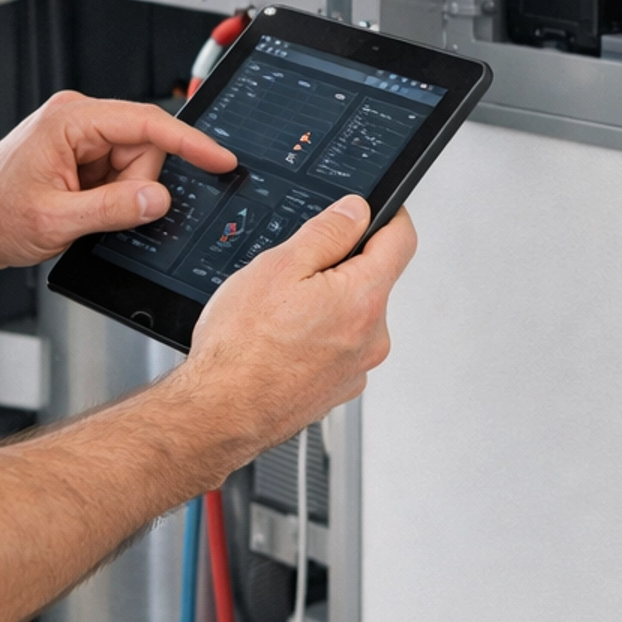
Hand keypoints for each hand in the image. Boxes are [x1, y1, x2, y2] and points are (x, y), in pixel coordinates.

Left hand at [0, 90, 236, 270]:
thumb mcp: (55, 221)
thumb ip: (112, 209)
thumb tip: (158, 198)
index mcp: (70, 120)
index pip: (147, 124)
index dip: (190, 142)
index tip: (220, 159)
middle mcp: (76, 118)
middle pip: (144, 149)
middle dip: (133, 187)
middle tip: (93, 213)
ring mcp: (78, 136)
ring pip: (134, 166)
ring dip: (117, 196)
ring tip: (77, 212)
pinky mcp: (78, 154)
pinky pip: (118, 175)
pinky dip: (108, 197)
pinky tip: (79, 209)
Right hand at [177, 196, 417, 466]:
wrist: (221, 412)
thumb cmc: (242, 347)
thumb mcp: (278, 266)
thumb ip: (327, 232)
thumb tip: (356, 210)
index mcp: (363, 298)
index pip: (401, 240)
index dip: (388, 215)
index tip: (373, 209)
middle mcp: (372, 336)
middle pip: (372, 280)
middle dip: (339, 268)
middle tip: (292, 274)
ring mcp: (357, 367)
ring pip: (351, 316)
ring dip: (325, 306)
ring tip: (276, 317)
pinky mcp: (339, 388)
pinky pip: (338, 347)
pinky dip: (316, 339)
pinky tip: (279, 343)